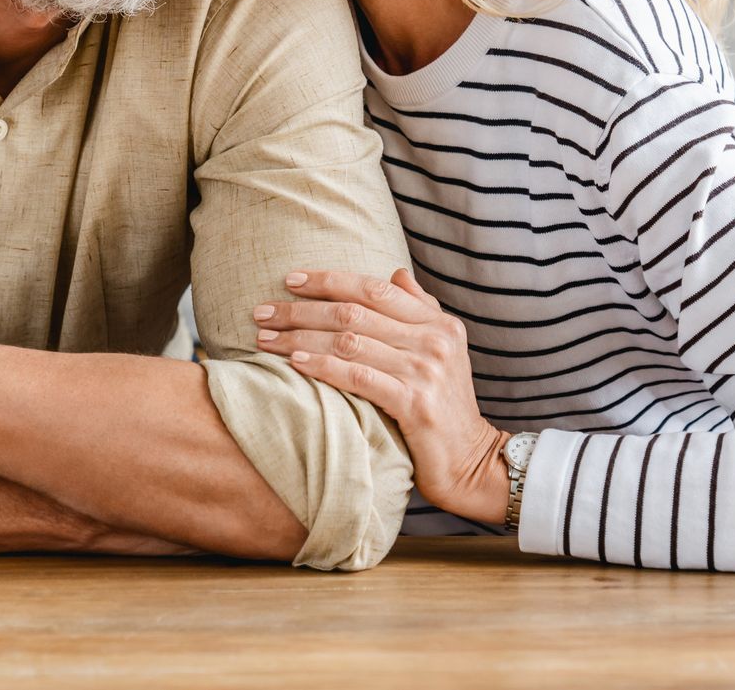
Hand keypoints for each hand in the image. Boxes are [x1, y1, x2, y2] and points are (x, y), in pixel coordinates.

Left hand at [253, 269, 511, 524]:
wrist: (471, 461)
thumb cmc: (445, 406)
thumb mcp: (443, 350)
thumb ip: (420, 310)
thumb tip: (396, 273)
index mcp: (438, 322)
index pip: (375, 288)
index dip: (329, 280)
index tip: (290, 279)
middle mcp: (434, 339)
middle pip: (355, 312)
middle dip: (302, 309)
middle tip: (262, 312)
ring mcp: (426, 370)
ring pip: (350, 341)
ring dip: (300, 338)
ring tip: (265, 339)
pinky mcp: (415, 403)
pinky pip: (358, 376)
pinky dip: (323, 366)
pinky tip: (295, 363)